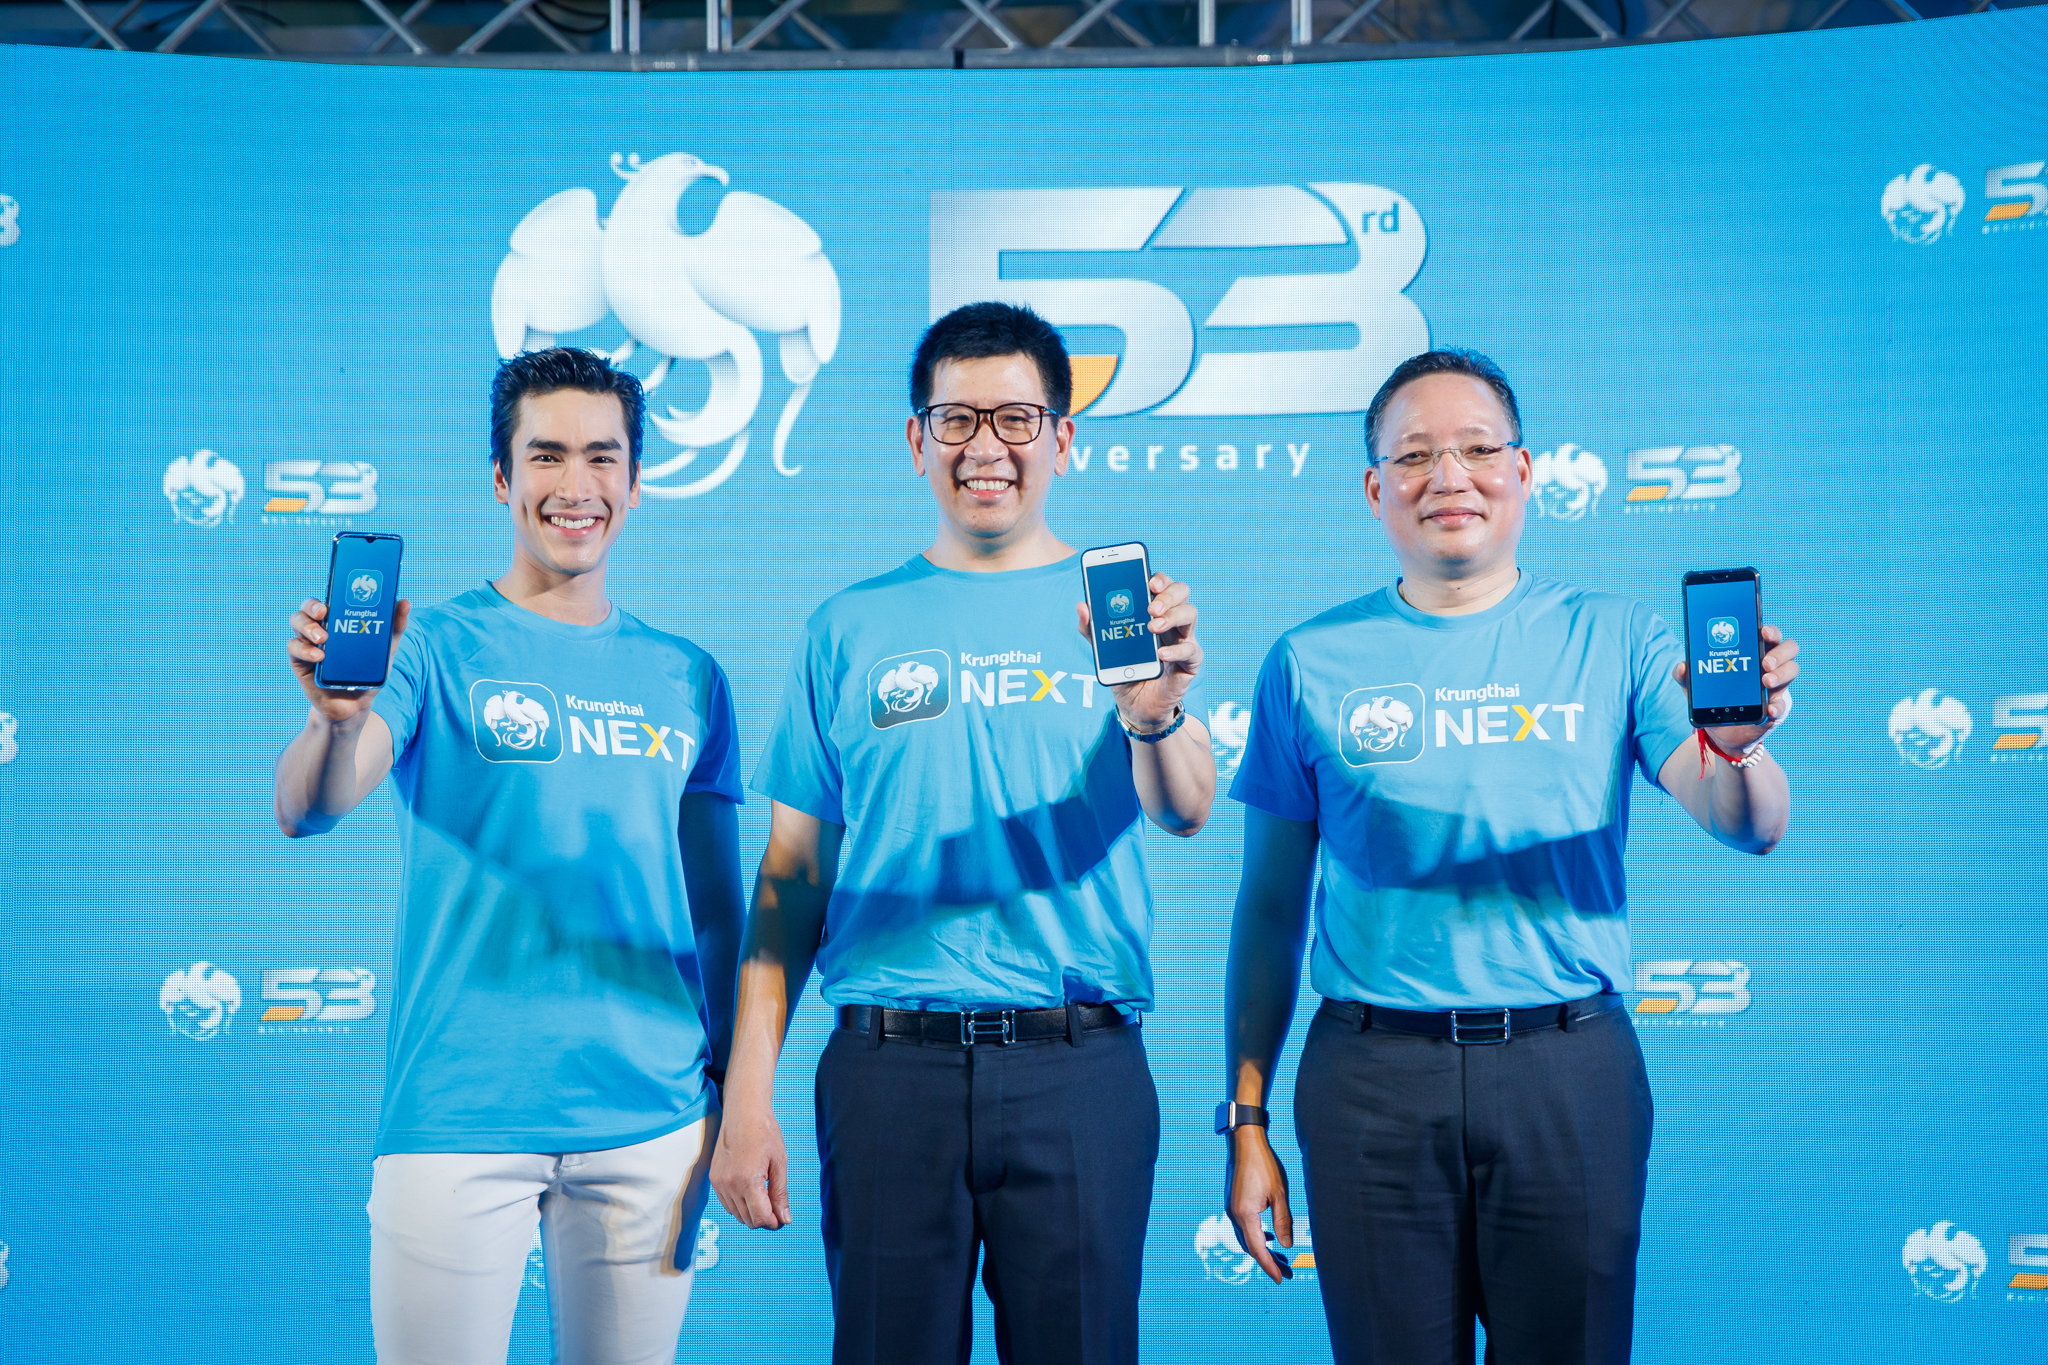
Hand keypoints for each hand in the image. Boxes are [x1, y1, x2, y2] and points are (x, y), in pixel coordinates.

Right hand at [288, 596, 409, 722]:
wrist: (356, 704)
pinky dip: (305, 649)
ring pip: (296, 623)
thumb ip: (395, 627)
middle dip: (312, 606)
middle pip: (306, 607)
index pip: (327, 599)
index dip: (328, 593)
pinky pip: (294, 648)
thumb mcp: (385, 650)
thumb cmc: (368, 672)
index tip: (333, 597)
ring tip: (323, 638)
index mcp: (337, 621)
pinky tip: (319, 656)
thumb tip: (405, 602)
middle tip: (324, 613)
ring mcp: (308, 643)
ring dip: (307, 627)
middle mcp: (320, 628)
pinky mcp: (300, 661)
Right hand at [709, 1090, 791, 1229]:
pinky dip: (740, 1205)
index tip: (783, 1219)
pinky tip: (751, 1191)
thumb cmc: (764, 1132)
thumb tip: (785, 1219)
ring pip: (737, 1214)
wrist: (743, 1112)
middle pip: (748, 1219)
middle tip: (777, 1207)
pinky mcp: (714, 1179)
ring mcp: (719, 1183)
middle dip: (764, 1218)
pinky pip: (727, 1204)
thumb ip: (780, 1194)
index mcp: (748, 1181)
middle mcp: (729, 1185)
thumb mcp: (780, 1162)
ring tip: (765, 1195)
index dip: (774, 1222)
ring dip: (752, 1212)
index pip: (760, 1217)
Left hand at [1076, 572, 1201, 729]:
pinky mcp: (1189, 662)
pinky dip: (1177, 650)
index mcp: (1152, 611)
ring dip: (1173, 616)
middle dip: (1167, 595)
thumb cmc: (1125, 670)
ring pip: (1190, 614)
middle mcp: (1171, 620)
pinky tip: (1161, 655)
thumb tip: (1082, 606)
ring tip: (1153, 626)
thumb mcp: (1104, 650)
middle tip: (1150, 607)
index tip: (1150, 581)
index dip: (1159, 578)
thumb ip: (1092, 630)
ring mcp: (1183, 639)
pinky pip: (1191, 650)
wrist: (1136, 706)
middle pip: (1181, 592)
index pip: (1161, 584)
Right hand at [1225, 1126, 1293, 1284]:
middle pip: (1250, 1247)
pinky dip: (1256, 1237)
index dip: (1269, 1266)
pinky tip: (1268, 1236)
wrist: (1244, 1142)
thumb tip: (1286, 1245)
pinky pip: (1244, 1227)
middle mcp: (1234, 1215)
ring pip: (1246, 1238)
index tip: (1280, 1279)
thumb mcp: (1279, 1194)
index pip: (1257, 1249)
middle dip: (1267, 1262)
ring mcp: (1231, 1209)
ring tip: (1280, 1258)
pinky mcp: (1233, 1203)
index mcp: (1245, 1214)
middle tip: (1286, 1273)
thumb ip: (1283, 1221)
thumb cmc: (1263, 1164)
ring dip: (1262, 1250)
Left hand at [1673, 623, 1797, 753]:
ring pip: (1792, 670)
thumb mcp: (1696, 687)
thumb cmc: (1712, 699)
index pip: (1768, 635)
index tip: (1763, 631)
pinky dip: (1779, 706)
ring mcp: (1777, 686)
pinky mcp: (1778, 707)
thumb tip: (1681, 667)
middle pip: (1788, 648)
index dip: (1770, 630)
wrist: (1721, 732)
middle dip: (1778, 653)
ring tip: (1765, 682)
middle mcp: (1769, 665)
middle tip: (1764, 663)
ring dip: (1782, 674)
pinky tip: (1770, 709)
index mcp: (1751, 653)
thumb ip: (1686, 675)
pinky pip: (1784, 704)